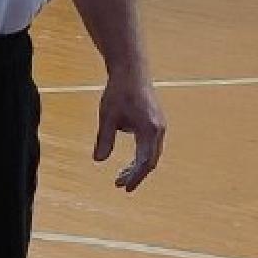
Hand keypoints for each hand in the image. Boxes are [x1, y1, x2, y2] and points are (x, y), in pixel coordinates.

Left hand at [93, 74, 165, 191]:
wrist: (131, 69)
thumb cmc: (119, 91)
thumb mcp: (107, 116)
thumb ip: (104, 139)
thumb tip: (98, 161)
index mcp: (150, 130)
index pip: (145, 162)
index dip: (134, 177)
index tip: (123, 188)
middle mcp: (159, 129)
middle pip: (150, 161)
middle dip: (135, 175)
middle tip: (119, 185)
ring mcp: (159, 125)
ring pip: (151, 154)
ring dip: (137, 166)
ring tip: (120, 176)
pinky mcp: (156, 122)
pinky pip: (150, 145)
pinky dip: (140, 156)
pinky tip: (127, 162)